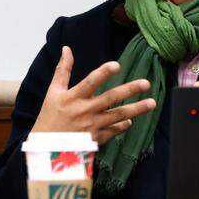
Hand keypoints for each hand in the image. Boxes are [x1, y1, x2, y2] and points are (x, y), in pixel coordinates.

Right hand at [32, 45, 156, 144]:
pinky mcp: (95, 139)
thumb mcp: (53, 92)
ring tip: (152, 103)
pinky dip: (123, 126)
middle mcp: (84, 111)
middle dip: (129, 90)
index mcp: (72, 98)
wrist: (46, 149)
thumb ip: (63, 70)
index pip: (90, 82)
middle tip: (146, 83)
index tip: (116, 65)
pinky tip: (130, 121)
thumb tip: (67, 49)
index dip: (103, 73)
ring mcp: (92, 126)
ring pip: (118, 116)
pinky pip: (114, 131)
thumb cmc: (49, 118)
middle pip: (110, 98)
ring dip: (136, 109)